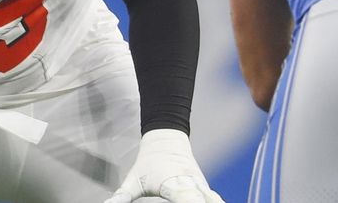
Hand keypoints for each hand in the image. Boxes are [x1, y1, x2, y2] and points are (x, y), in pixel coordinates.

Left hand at [105, 129, 223, 202]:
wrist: (166, 141)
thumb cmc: (147, 163)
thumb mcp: (132, 180)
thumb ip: (121, 197)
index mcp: (173, 183)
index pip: (185, 198)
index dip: (190, 202)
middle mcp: (192, 185)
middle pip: (206, 200)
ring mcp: (203, 187)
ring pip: (216, 200)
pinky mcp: (207, 190)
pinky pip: (216, 201)